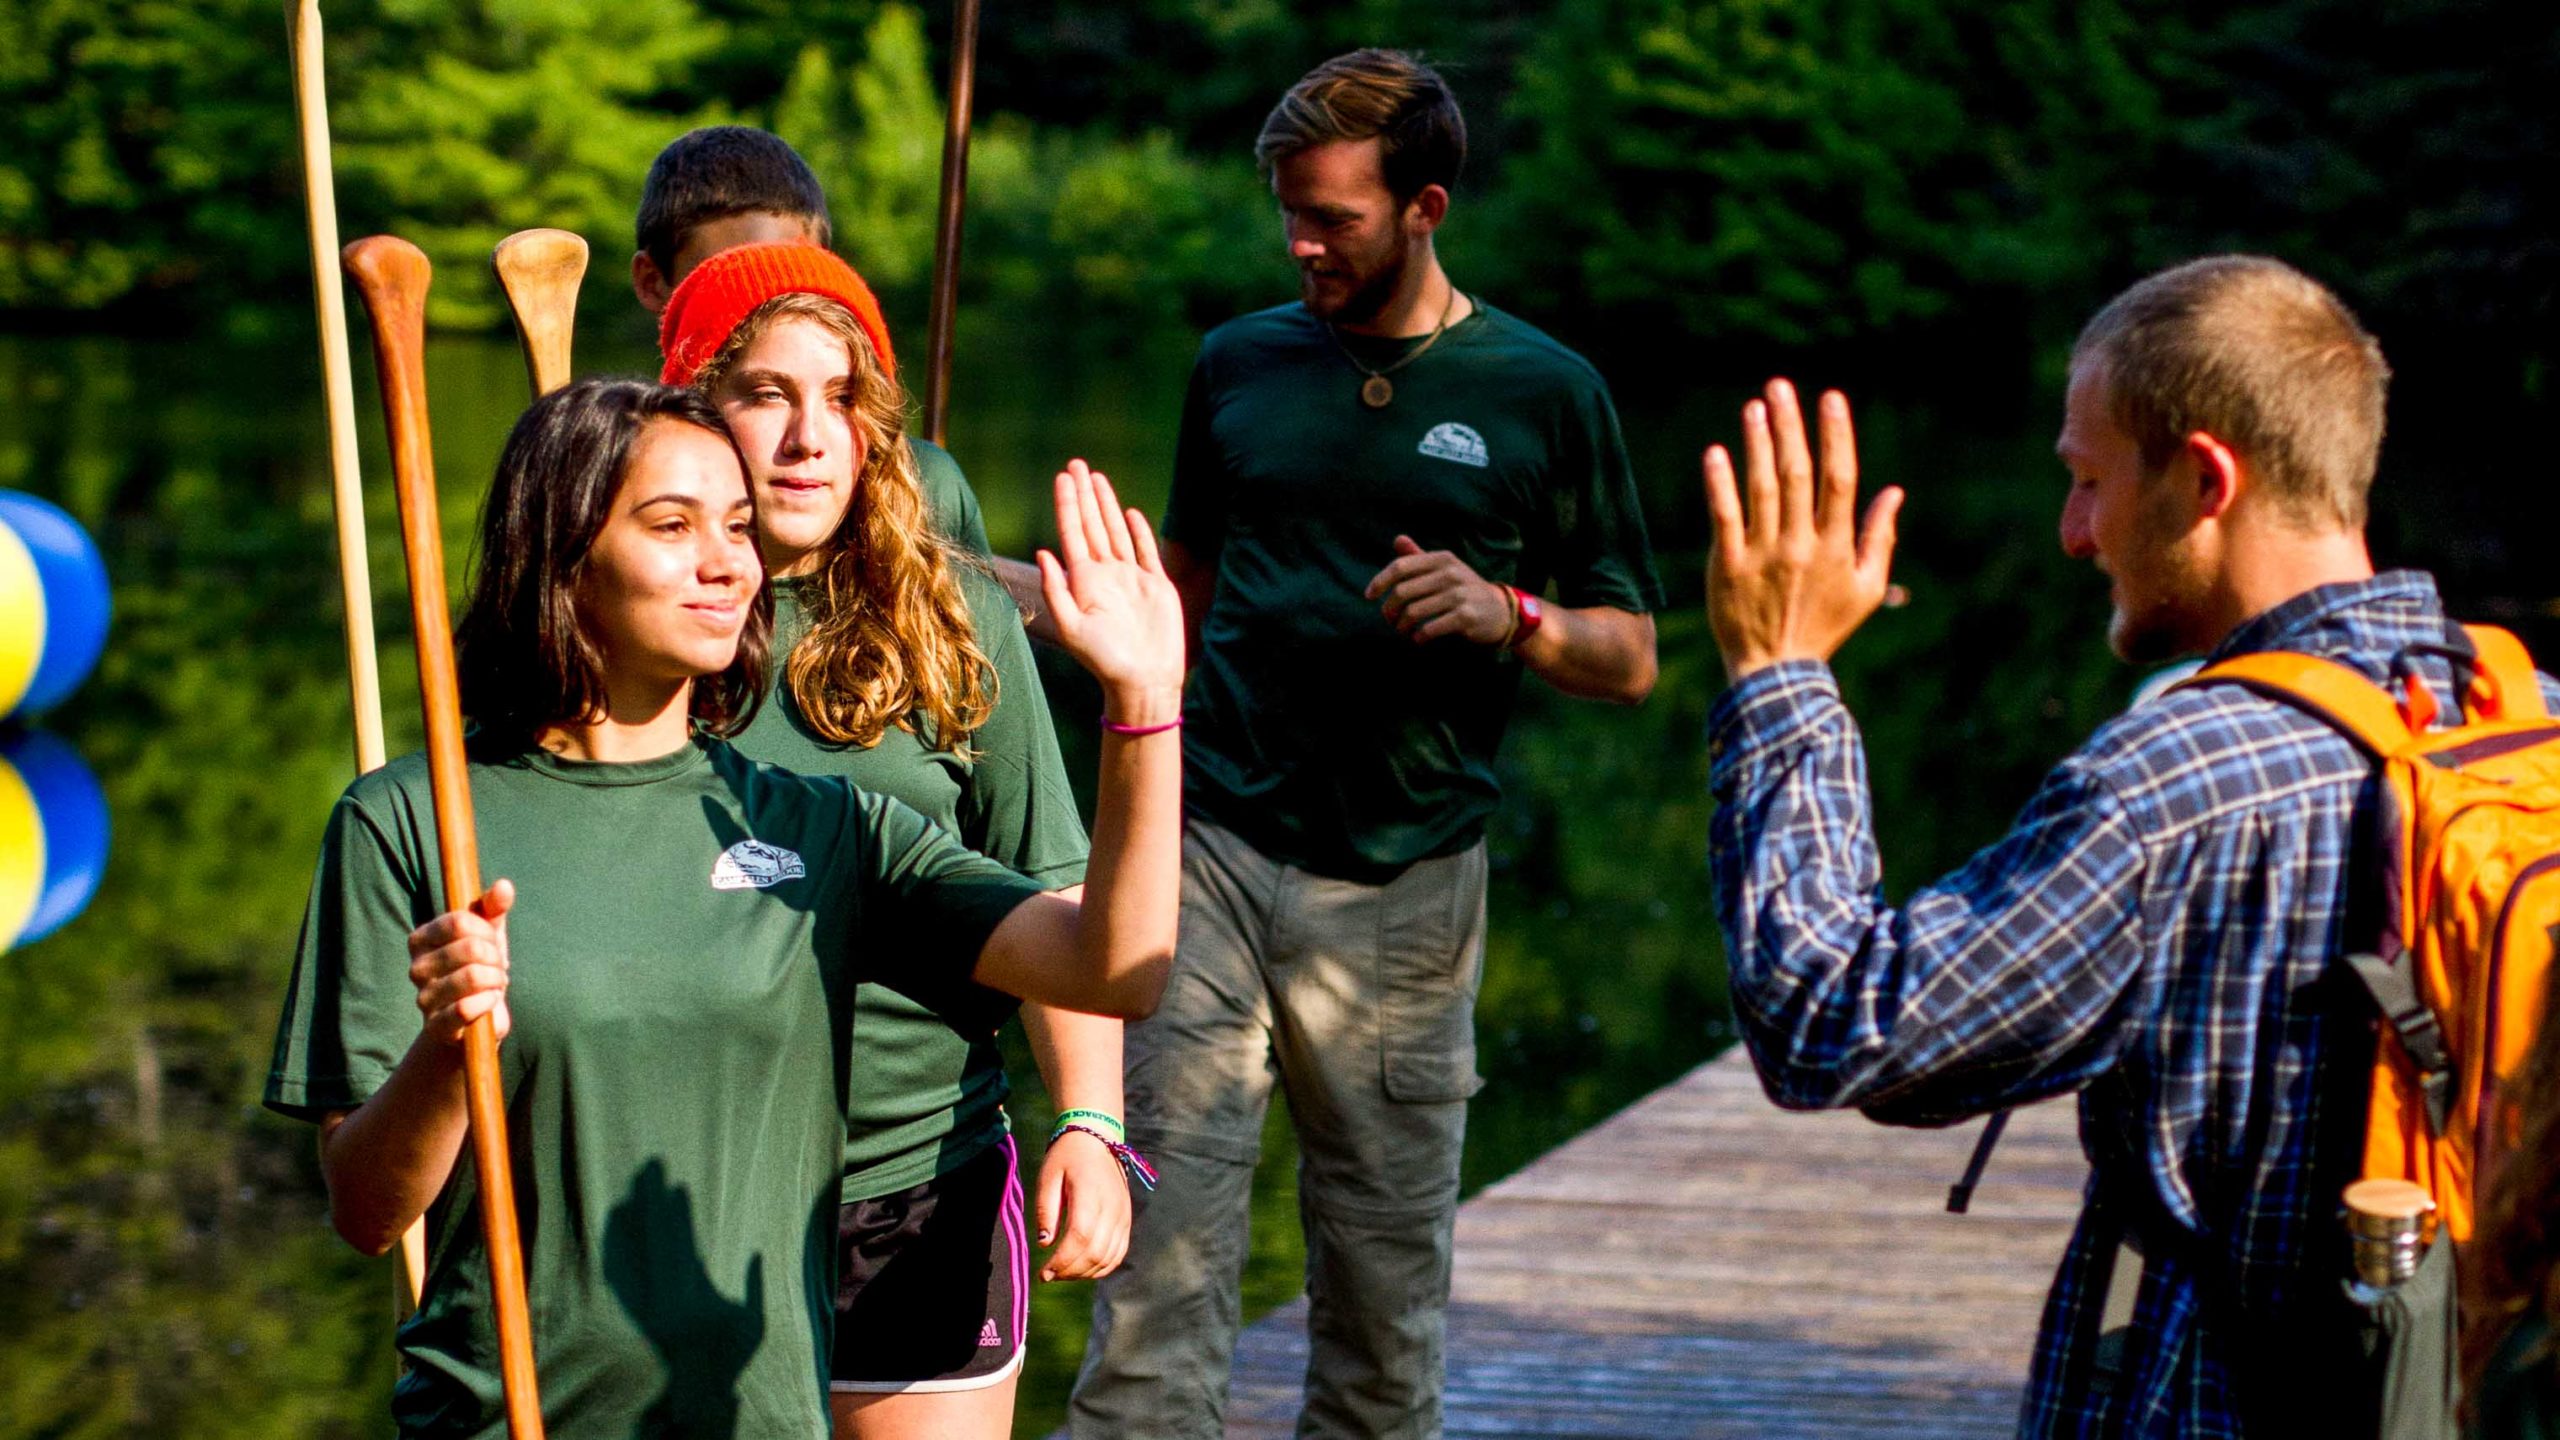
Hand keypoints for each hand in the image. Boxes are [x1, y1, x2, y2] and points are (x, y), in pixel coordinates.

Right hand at [406, 880, 514, 1045]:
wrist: (474, 1019)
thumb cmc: (479, 968)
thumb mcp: (488, 934)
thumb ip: (493, 908)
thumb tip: (504, 886)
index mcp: (421, 939)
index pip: (460, 921)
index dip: (487, 931)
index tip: (493, 942)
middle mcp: (416, 967)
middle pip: (470, 948)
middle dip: (495, 957)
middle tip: (497, 967)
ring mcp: (423, 998)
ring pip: (472, 976)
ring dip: (495, 980)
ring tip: (494, 984)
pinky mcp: (435, 1026)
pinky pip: (466, 1009)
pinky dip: (488, 1002)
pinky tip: (489, 1002)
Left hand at [1035, 1128, 1132, 1281]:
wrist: (1097, 1139)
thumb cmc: (1067, 1157)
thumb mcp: (1048, 1177)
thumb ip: (1045, 1210)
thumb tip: (1044, 1243)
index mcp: (1090, 1194)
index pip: (1080, 1237)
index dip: (1062, 1261)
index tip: (1043, 1273)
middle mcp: (1111, 1207)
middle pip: (1095, 1252)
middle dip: (1069, 1271)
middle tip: (1049, 1276)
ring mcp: (1122, 1215)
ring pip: (1108, 1257)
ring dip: (1084, 1273)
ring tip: (1063, 1273)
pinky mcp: (1126, 1220)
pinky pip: (1119, 1253)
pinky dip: (1101, 1267)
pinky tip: (1083, 1269)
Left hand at [1036, 460, 1185, 718]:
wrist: (1144, 681)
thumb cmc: (1104, 661)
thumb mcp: (1072, 628)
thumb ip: (1056, 590)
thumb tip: (1043, 551)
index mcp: (1084, 581)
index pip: (1073, 533)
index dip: (1068, 504)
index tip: (1062, 477)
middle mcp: (1106, 574)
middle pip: (1092, 525)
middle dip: (1085, 494)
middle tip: (1077, 464)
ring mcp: (1131, 578)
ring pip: (1116, 531)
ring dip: (1106, 505)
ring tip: (1097, 478)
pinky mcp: (1156, 584)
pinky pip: (1145, 550)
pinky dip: (1138, 531)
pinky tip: (1129, 513)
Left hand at [1363, 535, 1512, 644]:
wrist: (1501, 611)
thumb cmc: (1465, 589)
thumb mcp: (1446, 568)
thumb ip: (1420, 556)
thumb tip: (1397, 539)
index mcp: (1441, 559)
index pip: (1400, 567)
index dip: (1380, 581)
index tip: (1369, 596)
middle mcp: (1450, 573)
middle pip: (1403, 592)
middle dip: (1390, 610)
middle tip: (1390, 620)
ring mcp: (1459, 595)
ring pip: (1414, 612)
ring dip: (1402, 626)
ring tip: (1403, 630)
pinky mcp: (1465, 617)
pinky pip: (1430, 629)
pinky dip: (1419, 637)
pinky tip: (1419, 639)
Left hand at [1704, 379, 1904, 680]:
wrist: (1776, 673)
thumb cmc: (1825, 628)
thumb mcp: (1867, 589)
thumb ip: (1881, 539)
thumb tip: (1894, 491)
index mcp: (1837, 546)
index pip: (1839, 479)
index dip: (1836, 435)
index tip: (1831, 398)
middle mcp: (1801, 545)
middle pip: (1797, 473)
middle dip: (1791, 425)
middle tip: (1780, 386)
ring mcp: (1763, 555)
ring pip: (1762, 488)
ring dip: (1757, 443)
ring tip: (1754, 407)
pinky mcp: (1728, 567)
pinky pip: (1725, 518)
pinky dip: (1719, 484)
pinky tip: (1716, 453)